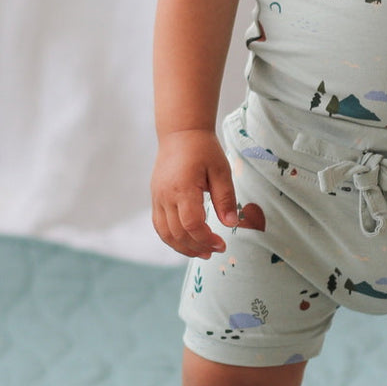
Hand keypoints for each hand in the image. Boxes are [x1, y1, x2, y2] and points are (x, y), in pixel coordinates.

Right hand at [151, 130, 239, 258]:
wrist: (180, 133)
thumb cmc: (204, 149)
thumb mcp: (221, 170)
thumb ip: (226, 198)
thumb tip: (231, 224)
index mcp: (184, 187)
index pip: (192, 224)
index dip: (206, 239)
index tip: (222, 244)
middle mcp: (166, 195)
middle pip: (178, 233)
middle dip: (197, 247)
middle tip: (216, 250)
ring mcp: (157, 197)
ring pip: (165, 233)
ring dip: (183, 247)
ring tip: (202, 252)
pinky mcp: (155, 198)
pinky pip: (159, 225)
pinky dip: (172, 238)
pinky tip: (187, 241)